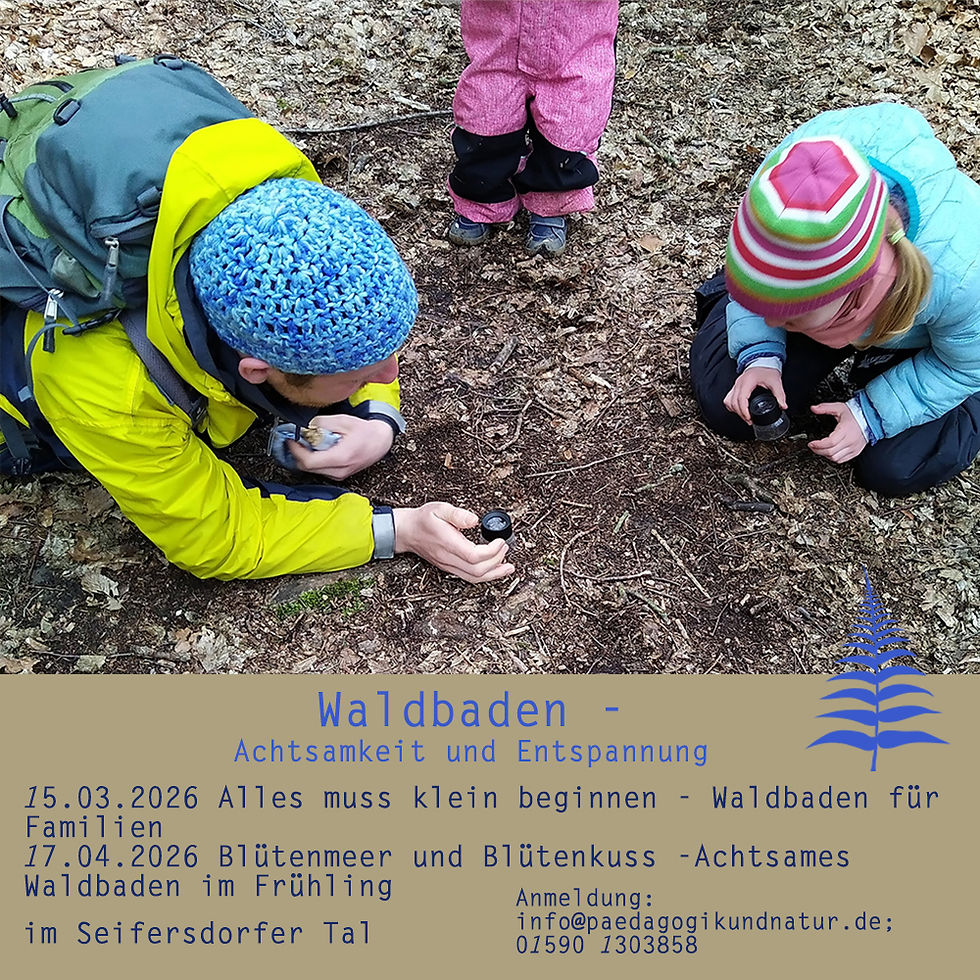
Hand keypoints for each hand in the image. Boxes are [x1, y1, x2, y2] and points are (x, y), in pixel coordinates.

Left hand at [287, 415, 393, 479]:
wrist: (381, 441)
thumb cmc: (365, 431)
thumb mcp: (343, 421)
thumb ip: (322, 423)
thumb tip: (306, 427)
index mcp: (341, 457)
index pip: (309, 462)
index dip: (296, 450)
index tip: (291, 439)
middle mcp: (339, 470)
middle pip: (308, 468)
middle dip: (299, 454)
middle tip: (297, 439)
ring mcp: (340, 475)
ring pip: (313, 470)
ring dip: (306, 457)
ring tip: (309, 442)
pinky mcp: (340, 475)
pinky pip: (321, 470)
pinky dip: (315, 460)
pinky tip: (319, 449)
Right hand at [393, 503, 515, 583]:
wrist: (406, 532)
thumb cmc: (422, 520)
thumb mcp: (439, 508)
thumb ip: (457, 514)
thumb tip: (474, 520)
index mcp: (447, 543)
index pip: (474, 556)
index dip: (492, 551)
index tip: (500, 541)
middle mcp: (448, 558)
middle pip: (477, 570)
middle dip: (496, 561)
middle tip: (504, 547)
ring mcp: (448, 565)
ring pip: (474, 578)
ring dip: (494, 574)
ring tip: (508, 566)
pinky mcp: (449, 568)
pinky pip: (469, 577)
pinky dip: (485, 575)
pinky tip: (495, 569)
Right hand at [723, 366, 786, 423]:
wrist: (762, 361)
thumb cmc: (767, 370)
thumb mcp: (776, 382)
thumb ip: (780, 395)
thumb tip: (783, 406)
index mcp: (748, 381)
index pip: (741, 399)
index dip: (744, 411)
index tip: (749, 418)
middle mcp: (739, 383)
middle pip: (733, 402)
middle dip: (741, 414)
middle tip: (749, 420)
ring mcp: (736, 385)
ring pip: (728, 401)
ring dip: (735, 410)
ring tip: (744, 416)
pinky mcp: (735, 387)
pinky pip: (728, 398)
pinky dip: (731, 406)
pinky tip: (737, 409)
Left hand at [808, 402, 867, 462]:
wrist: (871, 419)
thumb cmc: (856, 414)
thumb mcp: (839, 407)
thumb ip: (825, 408)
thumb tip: (813, 408)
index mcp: (846, 430)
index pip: (830, 443)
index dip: (818, 445)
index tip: (811, 443)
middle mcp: (850, 441)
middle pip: (831, 452)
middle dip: (818, 450)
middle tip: (812, 446)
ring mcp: (854, 448)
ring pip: (835, 458)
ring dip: (825, 455)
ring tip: (820, 449)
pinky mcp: (855, 452)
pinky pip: (841, 460)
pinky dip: (833, 457)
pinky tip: (829, 451)